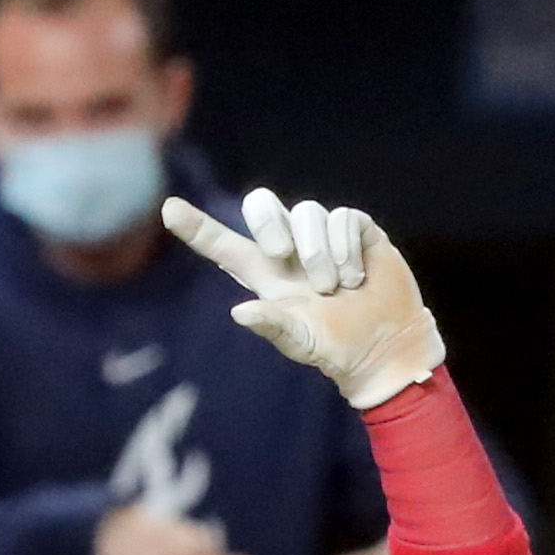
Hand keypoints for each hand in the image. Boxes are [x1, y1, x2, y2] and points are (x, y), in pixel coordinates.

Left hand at [159, 188, 444, 409]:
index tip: (168, 209)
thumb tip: (239, 312)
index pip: (223, 245)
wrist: (386, 345)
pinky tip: (358, 277)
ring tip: (335, 288)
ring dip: (320, 254)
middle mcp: (289, 248)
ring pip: (307, 212)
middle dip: (267, 222)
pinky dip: (348, 249)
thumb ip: (273, 325)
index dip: (196, 227)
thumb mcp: (301, 342)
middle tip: (281, 253)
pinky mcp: (356, 229)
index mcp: (264, 275)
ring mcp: (322, 235)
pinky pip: (343, 217)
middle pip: (261, 206)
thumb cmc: (336, 348)